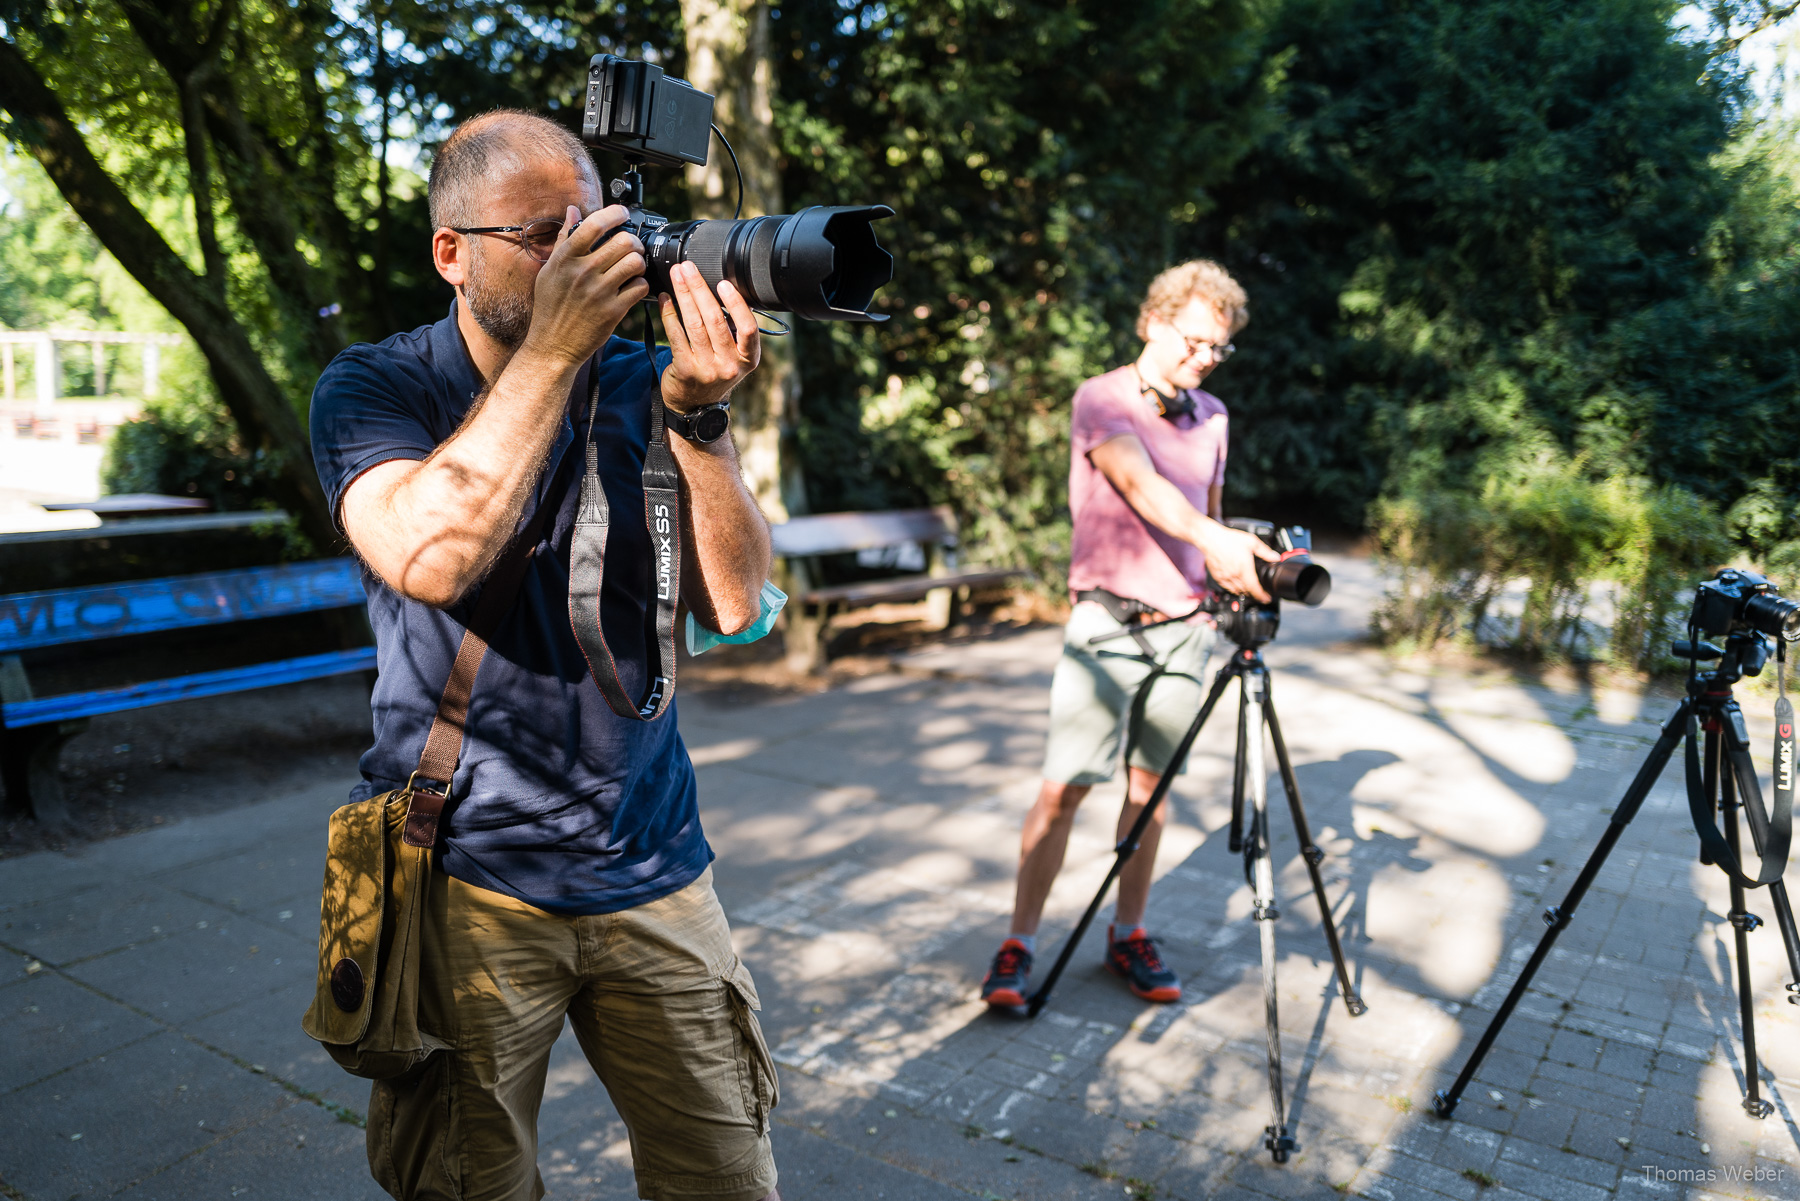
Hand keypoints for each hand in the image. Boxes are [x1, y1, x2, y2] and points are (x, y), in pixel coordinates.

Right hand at [519, 205, 648, 365]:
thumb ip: (564, 239)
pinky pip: (640, 287)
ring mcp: (599, 292)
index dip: (614, 213)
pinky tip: (632, 287)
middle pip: (623, 241)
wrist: (553, 345)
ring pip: (636, 262)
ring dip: (639, 262)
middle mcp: (582, 272)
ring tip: (633, 267)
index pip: (594, 224)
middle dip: (633, 241)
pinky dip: (641, 284)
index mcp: (566, 259)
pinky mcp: (613, 311)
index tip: (622, 213)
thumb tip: (573, 210)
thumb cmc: (551, 306)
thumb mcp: (550, 270)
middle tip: (632, 247)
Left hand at [659, 261, 760, 412]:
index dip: (736, 304)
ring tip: (676, 276)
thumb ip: (734, 331)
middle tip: (688, 268)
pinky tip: (664, 298)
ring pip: (694, 324)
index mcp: (748, 359)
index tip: (723, 283)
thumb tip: (721, 291)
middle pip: (716, 320)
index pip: (749, 328)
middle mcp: (730, 365)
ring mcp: (707, 370)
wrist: (696, 407)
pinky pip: (676, 335)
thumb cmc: (715, 373)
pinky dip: (669, 313)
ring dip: (683, 295)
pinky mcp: (686, 370)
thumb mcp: (734, 357)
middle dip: (700, 289)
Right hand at [1198, 521, 1281, 602]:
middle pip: (1246, 592)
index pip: (1255, 589)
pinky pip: (1227, 588)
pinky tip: (1237, 585)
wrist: (1211, 539)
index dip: (1262, 596)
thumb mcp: (1252, 542)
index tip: (1267, 598)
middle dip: (1254, 594)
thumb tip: (1275, 557)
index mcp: (1244, 569)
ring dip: (1244, 593)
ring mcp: (1225, 578)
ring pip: (1237, 591)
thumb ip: (1265, 551)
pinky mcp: (1218, 578)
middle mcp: (1235, 576)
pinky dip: (1233, 589)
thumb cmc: (1229, 539)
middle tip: (1260, 594)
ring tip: (1250, 590)